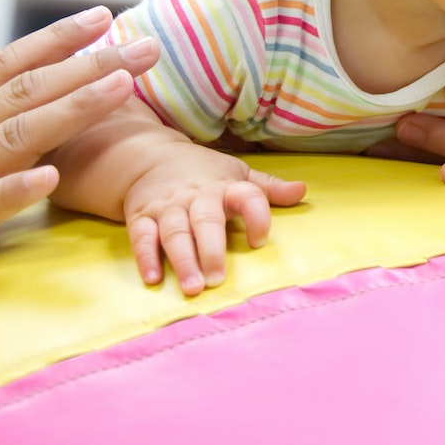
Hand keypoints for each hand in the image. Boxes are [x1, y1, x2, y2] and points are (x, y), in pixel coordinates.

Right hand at [122, 143, 305, 295]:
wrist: (150, 157)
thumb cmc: (203, 172)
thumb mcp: (237, 173)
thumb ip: (268, 188)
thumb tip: (302, 191)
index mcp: (225, 186)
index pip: (247, 197)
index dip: (257, 217)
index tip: (259, 242)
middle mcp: (197, 197)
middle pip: (206, 222)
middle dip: (212, 251)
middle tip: (218, 279)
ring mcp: (168, 207)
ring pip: (176, 233)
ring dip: (183, 261)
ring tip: (193, 287)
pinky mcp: (142, 216)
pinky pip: (142, 237)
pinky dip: (146, 257)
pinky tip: (153, 278)